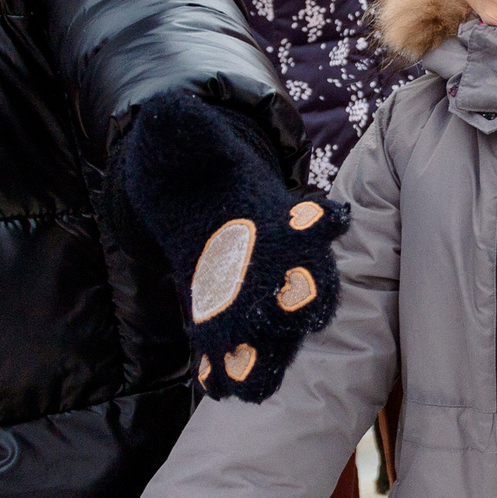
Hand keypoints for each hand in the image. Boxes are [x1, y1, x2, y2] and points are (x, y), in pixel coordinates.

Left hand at [115, 89, 349, 402]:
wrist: (185, 198)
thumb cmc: (196, 165)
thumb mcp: (185, 138)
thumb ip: (182, 127)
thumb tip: (170, 109)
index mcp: (280, 214)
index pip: (313, 220)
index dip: (321, 222)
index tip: (326, 219)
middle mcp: (280, 260)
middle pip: (305, 283)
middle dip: (302, 300)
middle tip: (297, 316)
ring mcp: (255, 293)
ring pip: (277, 329)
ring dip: (270, 353)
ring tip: (254, 383)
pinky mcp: (221, 317)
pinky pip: (229, 348)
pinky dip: (225, 370)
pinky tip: (215, 389)